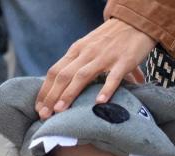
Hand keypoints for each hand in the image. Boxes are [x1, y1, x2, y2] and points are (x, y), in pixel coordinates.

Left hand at [36, 18, 155, 119]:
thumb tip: (67, 89)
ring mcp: (105, 56)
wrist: (135, 22)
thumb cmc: (110, 38)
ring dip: (69, 94)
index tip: (38, 108)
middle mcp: (87, 53)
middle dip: (51, 96)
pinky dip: (106, 89)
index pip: (55, 71)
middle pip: (64, 75)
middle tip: (44, 115)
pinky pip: (113, 77)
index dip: (45, 90)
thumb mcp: (88, 47)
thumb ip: (78, 64)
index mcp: (77, 50)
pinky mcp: (124, 60)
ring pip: (82, 76)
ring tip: (60, 111)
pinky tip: (99, 102)